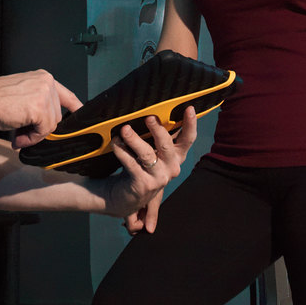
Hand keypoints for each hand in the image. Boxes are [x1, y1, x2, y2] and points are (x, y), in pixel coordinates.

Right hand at [0, 70, 81, 147]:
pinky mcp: (40, 108)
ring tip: (18, 134)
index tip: (80, 114)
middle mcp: (47, 82)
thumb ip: (38, 105)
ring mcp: (45, 94)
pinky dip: (31, 138)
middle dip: (40, 128)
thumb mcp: (23, 94)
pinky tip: (18, 135)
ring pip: (51, 125)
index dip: (75, 107)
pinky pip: (43, 131)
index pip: (66, 95)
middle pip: (57, 115)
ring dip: (34, 135)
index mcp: (43, 77)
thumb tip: (45, 126)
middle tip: (22, 132)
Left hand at [104, 109, 196, 229]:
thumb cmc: (141, 166)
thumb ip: (159, 136)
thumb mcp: (154, 151)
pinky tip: (115, 143)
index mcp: (176, 156)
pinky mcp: (143, 184)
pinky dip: (122, 151)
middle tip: (148, 117)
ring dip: (135, 140)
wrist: (126, 196)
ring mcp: (158, 178)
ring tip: (125, 129)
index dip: (190, 124)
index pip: (187, 139)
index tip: (189, 108)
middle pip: (166, 144)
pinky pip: (131, 163)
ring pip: (147, 154)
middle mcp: (171, 167)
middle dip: (157, 130)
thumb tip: (155, 110)